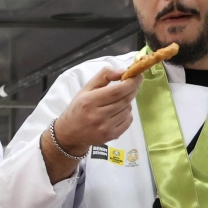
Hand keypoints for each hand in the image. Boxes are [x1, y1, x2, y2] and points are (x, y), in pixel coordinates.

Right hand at [42, 65, 143, 182]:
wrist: (70, 133)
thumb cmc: (79, 107)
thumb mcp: (86, 88)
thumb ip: (104, 76)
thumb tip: (123, 71)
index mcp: (89, 101)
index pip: (117, 91)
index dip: (131, 82)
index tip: (137, 75)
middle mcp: (97, 116)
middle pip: (125, 100)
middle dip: (133, 89)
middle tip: (134, 83)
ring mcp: (105, 128)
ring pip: (128, 110)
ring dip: (127, 103)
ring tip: (118, 101)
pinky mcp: (111, 136)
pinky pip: (128, 121)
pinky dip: (127, 114)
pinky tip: (118, 112)